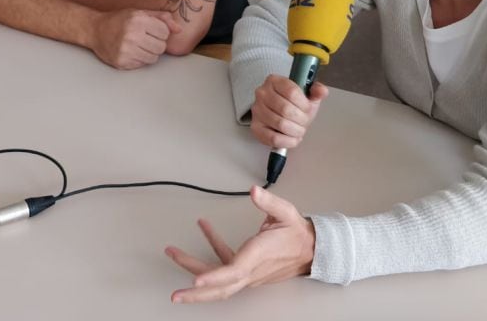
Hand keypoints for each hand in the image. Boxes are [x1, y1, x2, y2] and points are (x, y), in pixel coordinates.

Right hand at [88, 9, 180, 69]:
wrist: (95, 29)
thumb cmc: (119, 20)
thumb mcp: (139, 12)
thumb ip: (162, 17)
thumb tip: (179, 29)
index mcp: (138, 20)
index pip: (165, 32)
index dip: (160, 32)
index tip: (151, 30)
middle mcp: (132, 35)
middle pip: (161, 47)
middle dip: (156, 44)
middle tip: (145, 39)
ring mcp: (126, 50)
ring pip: (153, 58)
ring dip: (149, 53)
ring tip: (138, 45)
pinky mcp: (122, 62)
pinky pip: (142, 64)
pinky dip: (139, 59)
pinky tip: (131, 51)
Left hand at [165, 186, 315, 302]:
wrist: (311, 250)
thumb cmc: (297, 233)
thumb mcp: (286, 213)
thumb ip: (269, 202)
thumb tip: (254, 191)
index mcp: (258, 255)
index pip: (233, 271)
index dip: (213, 277)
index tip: (195, 280)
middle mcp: (251, 269)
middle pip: (221, 288)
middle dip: (196, 293)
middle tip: (176, 294)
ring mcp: (248, 273)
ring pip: (219, 281)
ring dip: (195, 271)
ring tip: (175, 254)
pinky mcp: (247, 270)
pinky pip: (225, 264)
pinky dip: (211, 248)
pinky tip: (205, 228)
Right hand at [249, 75, 327, 149]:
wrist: (278, 113)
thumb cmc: (293, 104)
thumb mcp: (307, 95)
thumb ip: (316, 91)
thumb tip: (321, 91)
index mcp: (275, 81)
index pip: (292, 92)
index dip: (304, 104)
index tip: (307, 109)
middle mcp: (262, 93)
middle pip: (285, 109)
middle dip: (301, 119)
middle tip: (304, 122)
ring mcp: (257, 110)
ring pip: (280, 124)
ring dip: (295, 131)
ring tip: (299, 129)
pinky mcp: (255, 127)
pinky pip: (273, 138)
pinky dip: (287, 141)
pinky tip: (292, 138)